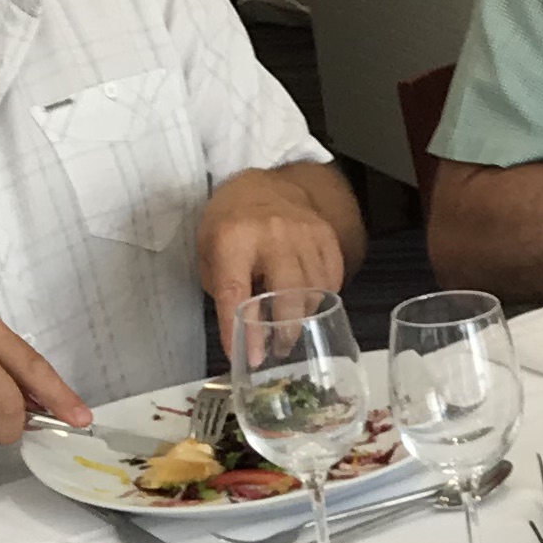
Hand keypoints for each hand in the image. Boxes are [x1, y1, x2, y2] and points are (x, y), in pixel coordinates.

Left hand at [196, 172, 351, 355]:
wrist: (266, 183)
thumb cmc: (230, 223)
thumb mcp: (210, 251)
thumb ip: (224, 289)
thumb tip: (246, 334)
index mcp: (233, 239)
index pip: (236, 292)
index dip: (242, 329)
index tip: (250, 358)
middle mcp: (273, 235)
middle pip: (287, 296)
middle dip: (284, 331)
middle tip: (278, 350)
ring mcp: (305, 234)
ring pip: (314, 292)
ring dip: (304, 319)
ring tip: (292, 330)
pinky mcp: (327, 236)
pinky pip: (332, 280)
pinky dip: (322, 300)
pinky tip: (309, 305)